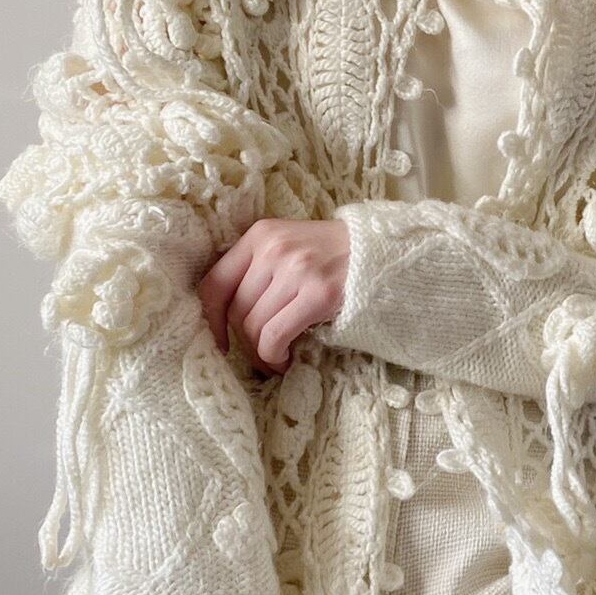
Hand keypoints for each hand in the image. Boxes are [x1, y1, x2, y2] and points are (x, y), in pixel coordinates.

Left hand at [198, 219, 349, 373]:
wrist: (385, 251)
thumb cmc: (336, 255)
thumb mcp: (291, 246)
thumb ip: (260, 268)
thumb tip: (230, 318)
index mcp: (260, 235)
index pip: (214, 282)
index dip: (210, 320)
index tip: (219, 342)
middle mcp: (274, 249)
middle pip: (236, 310)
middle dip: (245, 342)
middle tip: (263, 355)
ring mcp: (296, 270)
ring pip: (254, 327)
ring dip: (262, 353)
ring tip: (278, 359)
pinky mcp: (318, 294)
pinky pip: (276, 336)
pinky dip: (274, 355)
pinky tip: (286, 359)